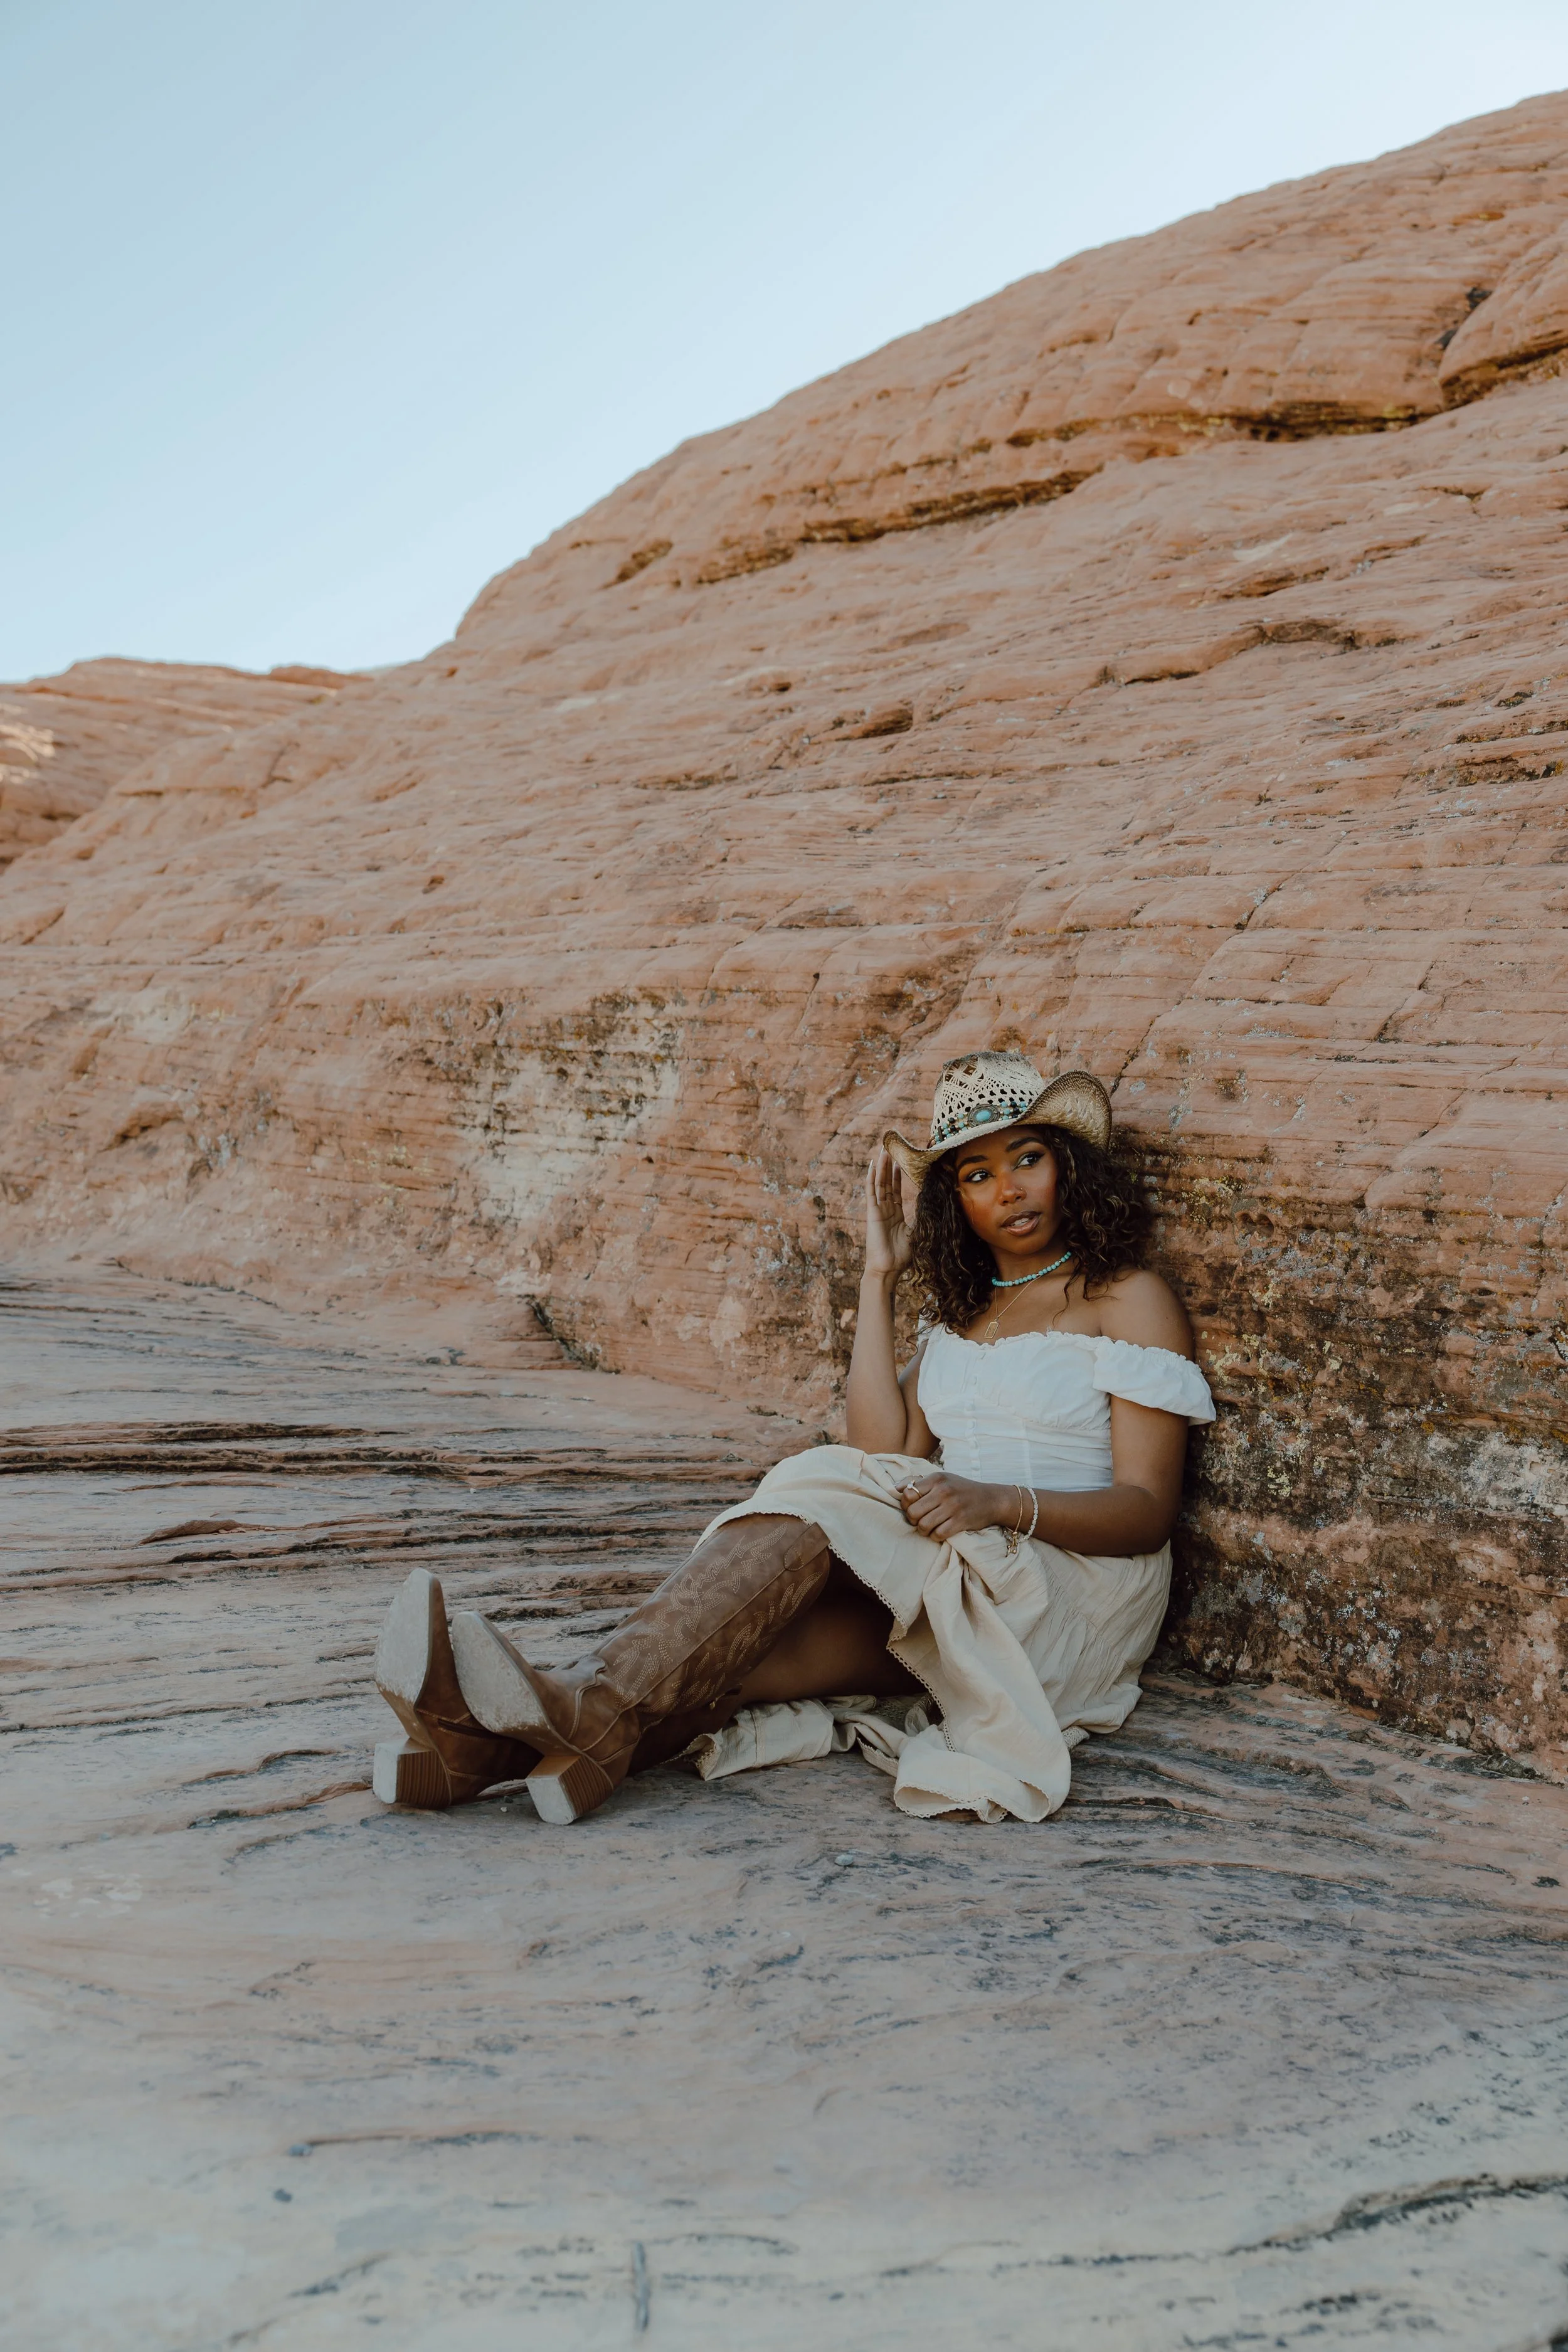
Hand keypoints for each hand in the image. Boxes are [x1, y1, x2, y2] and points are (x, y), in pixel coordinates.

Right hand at [864, 1145, 913, 1281]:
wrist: (888, 1268)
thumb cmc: (902, 1256)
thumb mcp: (918, 1233)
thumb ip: (923, 1220)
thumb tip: (935, 1209)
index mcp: (895, 1214)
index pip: (895, 1190)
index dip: (898, 1176)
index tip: (901, 1162)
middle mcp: (885, 1209)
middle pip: (887, 1183)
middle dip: (889, 1166)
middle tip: (891, 1149)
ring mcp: (878, 1210)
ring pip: (880, 1183)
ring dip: (882, 1167)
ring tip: (884, 1150)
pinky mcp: (872, 1212)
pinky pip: (871, 1191)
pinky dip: (871, 1178)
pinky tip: (873, 1165)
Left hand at [898, 1471, 1019, 1543]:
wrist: (991, 1499)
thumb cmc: (961, 1489)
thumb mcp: (942, 1479)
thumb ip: (918, 1482)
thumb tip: (895, 1489)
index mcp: (936, 1478)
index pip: (907, 1494)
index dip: (905, 1504)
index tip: (912, 1507)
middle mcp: (943, 1491)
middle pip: (912, 1512)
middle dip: (912, 1520)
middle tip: (919, 1520)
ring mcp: (952, 1507)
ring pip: (923, 1525)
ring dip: (923, 1530)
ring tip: (929, 1527)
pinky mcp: (960, 1521)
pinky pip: (937, 1534)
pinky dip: (935, 1536)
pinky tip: (939, 1531)